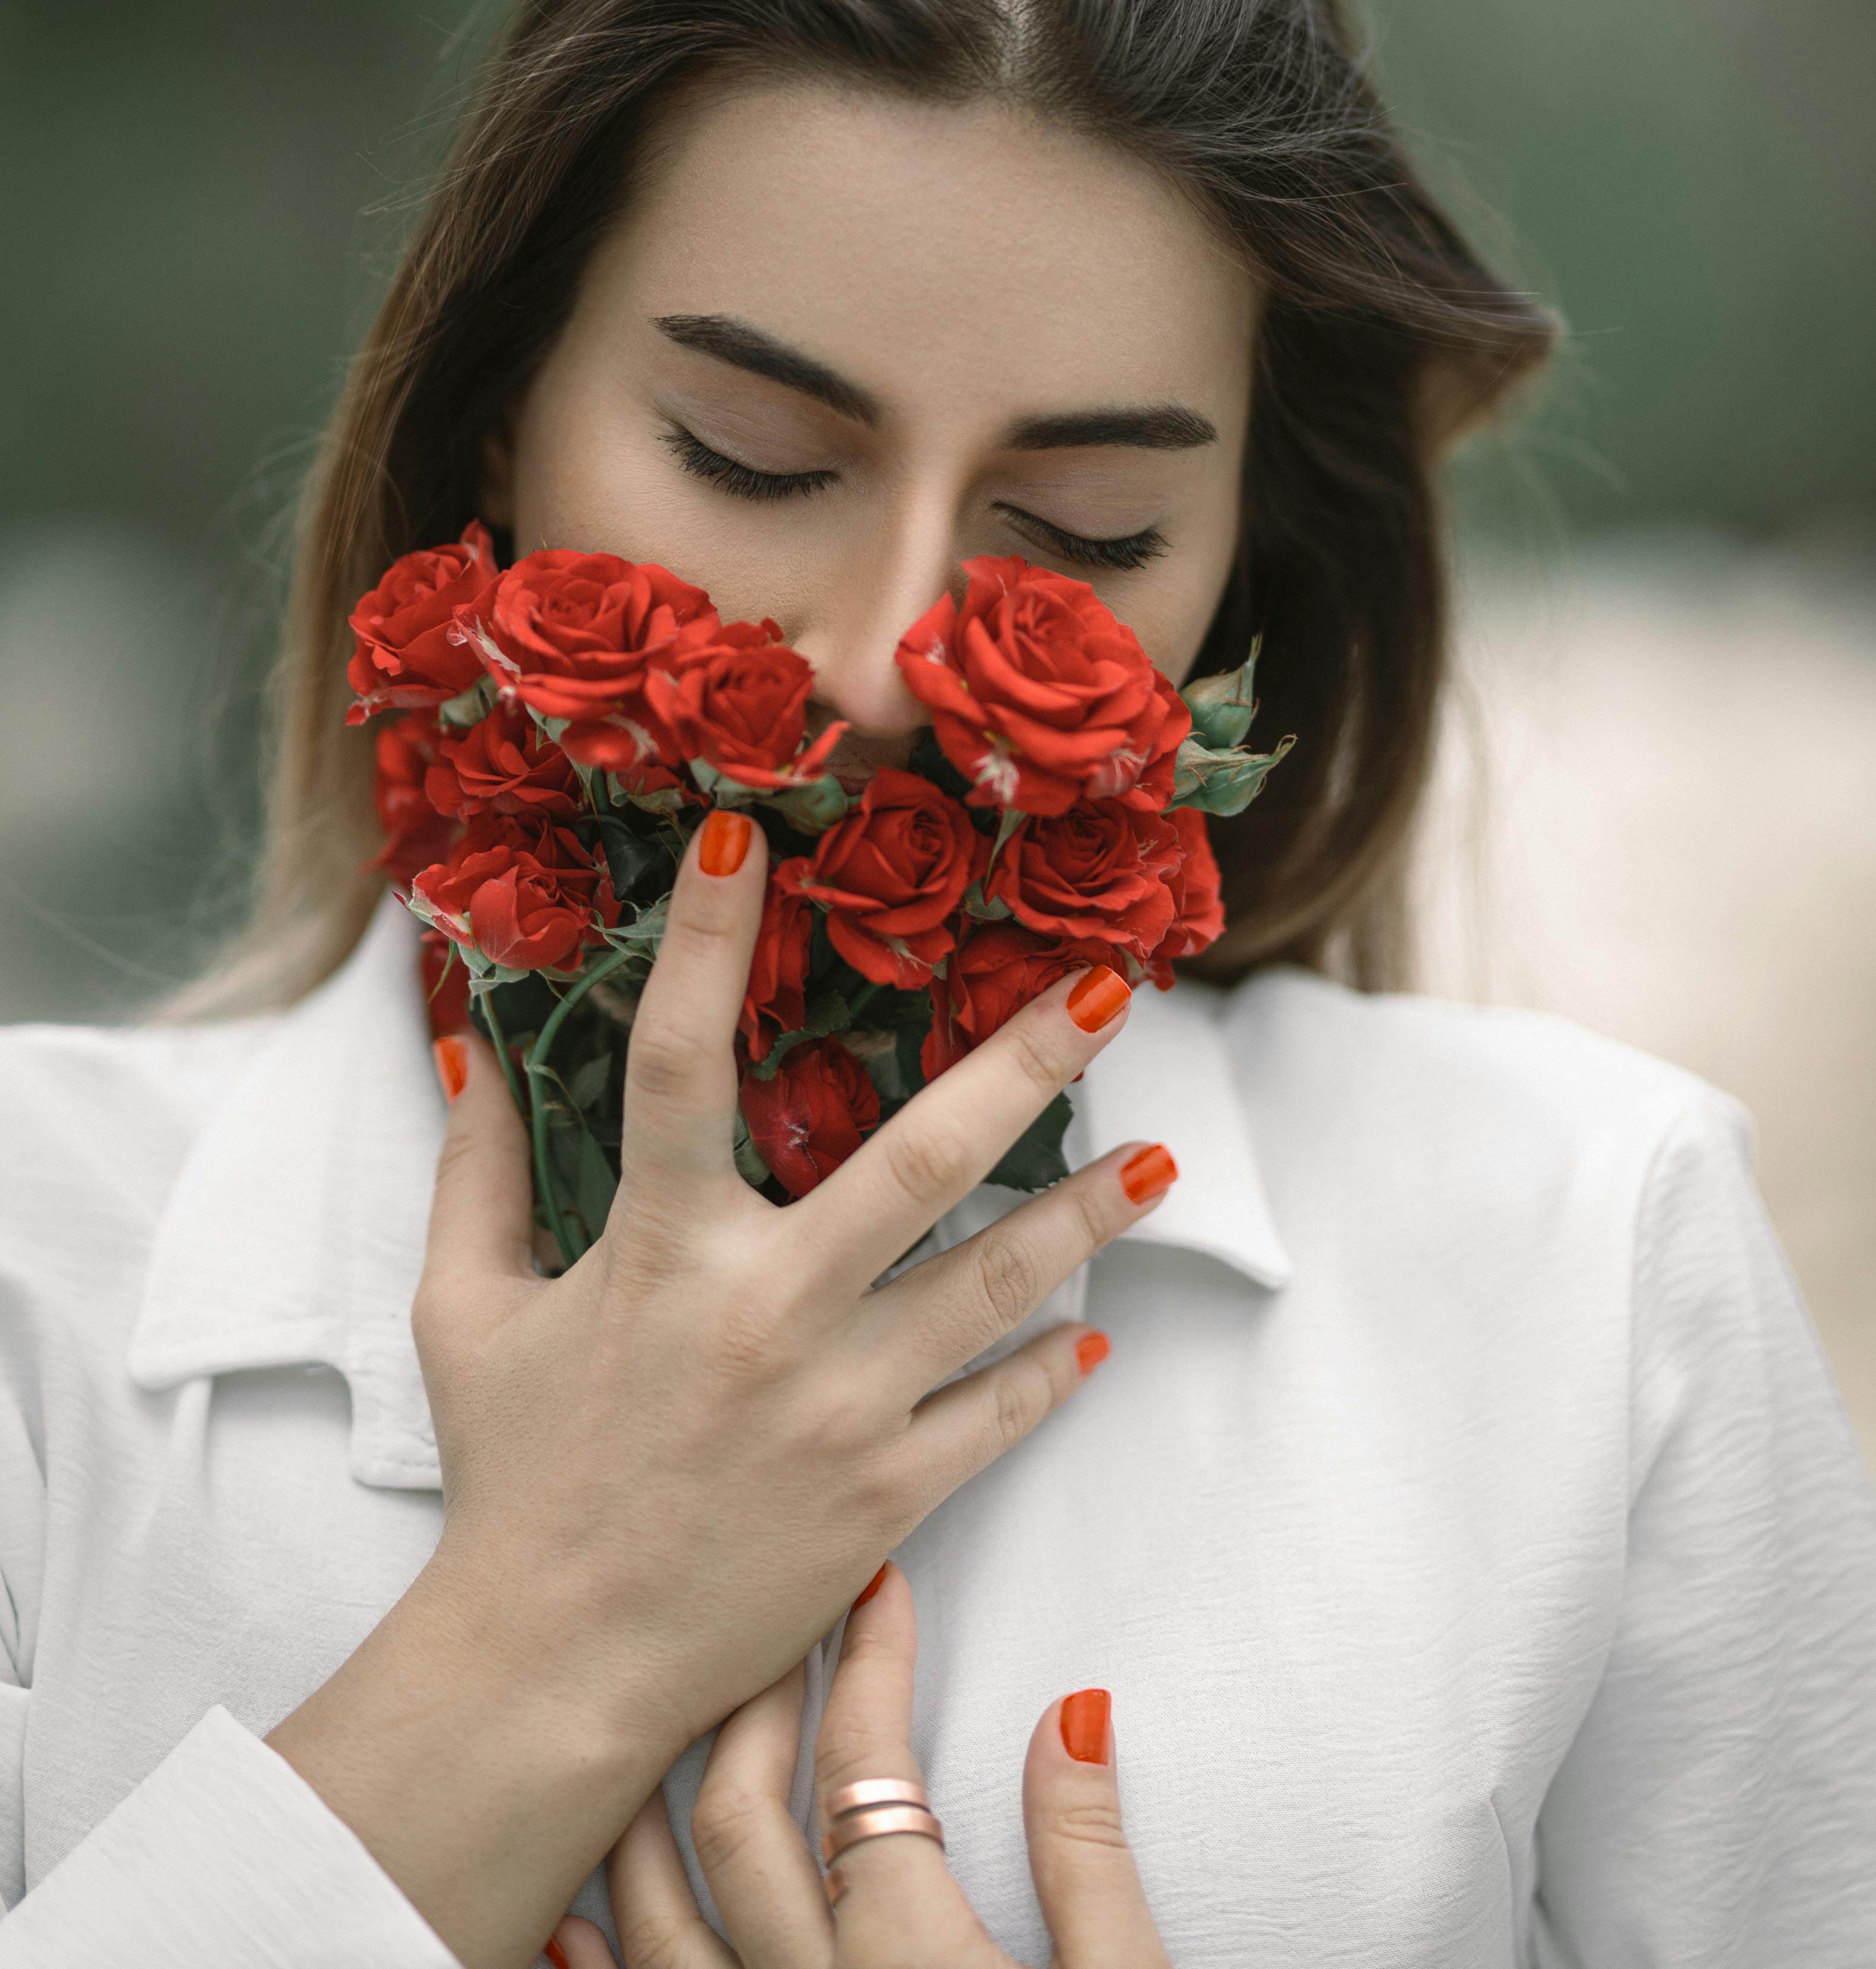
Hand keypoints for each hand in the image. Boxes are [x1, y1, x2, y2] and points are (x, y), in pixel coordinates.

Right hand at [268, 812, 1172, 1968]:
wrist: (555, 1668)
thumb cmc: (512, 1476)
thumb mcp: (464, 1313)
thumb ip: (474, 1171)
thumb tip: (467, 1042)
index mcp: (655, 1251)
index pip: (677, 1060)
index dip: (705, 941)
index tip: (746, 838)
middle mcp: (765, 1313)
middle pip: (920, 1160)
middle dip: (1027, 1063)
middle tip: (1112, 986)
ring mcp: (840, 1408)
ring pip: (997, 1283)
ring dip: (1088, 1213)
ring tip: (1161, 1159)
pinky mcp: (887, 1497)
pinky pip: (997, 1416)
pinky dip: (1050, 1370)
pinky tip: (1093, 1330)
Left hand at [547, 1561, 1171, 1967]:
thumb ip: (1090, 1864)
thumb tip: (1071, 1710)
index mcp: (916, 1965)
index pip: (869, 1773)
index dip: (871, 1666)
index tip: (877, 1591)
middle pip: (742, 1821)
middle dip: (755, 1700)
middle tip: (777, 1625)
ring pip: (657, 1918)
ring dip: (655, 1806)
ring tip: (672, 1723)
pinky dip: (594, 1963)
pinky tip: (573, 1915)